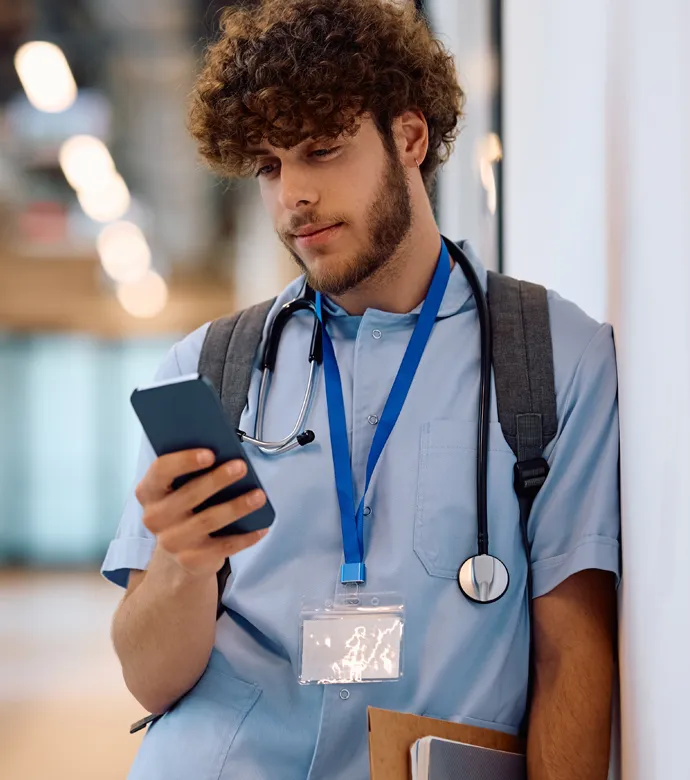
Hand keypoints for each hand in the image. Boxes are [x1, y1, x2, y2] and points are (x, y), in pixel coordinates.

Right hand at [136, 449, 267, 577]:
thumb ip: (193, 470)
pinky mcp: (191, 560)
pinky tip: (261, 527)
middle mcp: (155, 517)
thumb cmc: (185, 505)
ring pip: (208, 520)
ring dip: (237, 506)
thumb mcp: (180, 486)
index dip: (184, 461)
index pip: (161, 471)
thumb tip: (226, 454)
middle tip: (241, 467)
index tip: (210, 453)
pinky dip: (245, 537)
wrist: (180, 549)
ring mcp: (172, 541)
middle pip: (189, 495)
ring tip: (259, 495)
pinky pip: (223, 546)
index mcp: (149, 492)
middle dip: (217, 480)